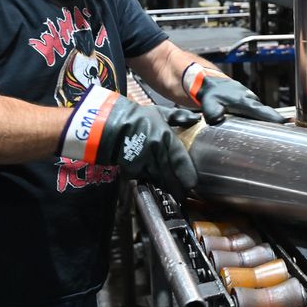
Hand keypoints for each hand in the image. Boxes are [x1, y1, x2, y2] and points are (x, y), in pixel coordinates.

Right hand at [59, 87, 199, 196]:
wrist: (109, 124)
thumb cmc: (137, 117)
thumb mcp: (160, 112)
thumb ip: (179, 116)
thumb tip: (196, 119)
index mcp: (165, 136)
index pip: (179, 159)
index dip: (186, 173)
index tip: (192, 183)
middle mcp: (156, 150)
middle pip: (170, 173)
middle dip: (179, 186)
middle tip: (185, 193)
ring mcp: (143, 160)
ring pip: (158, 178)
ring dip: (166, 186)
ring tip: (175, 193)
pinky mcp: (131, 168)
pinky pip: (145, 178)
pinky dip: (151, 181)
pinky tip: (157, 184)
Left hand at [182, 63, 283, 124]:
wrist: (205, 81)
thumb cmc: (208, 92)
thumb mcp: (208, 103)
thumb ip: (212, 112)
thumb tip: (217, 118)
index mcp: (244, 101)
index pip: (263, 112)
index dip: (275, 119)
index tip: (287, 125)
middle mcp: (249, 99)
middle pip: (265, 113)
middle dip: (274, 123)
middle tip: (282, 133)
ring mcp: (249, 98)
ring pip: (260, 111)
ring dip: (265, 120)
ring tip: (270, 131)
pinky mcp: (246, 100)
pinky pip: (256, 110)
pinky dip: (258, 116)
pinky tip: (255, 124)